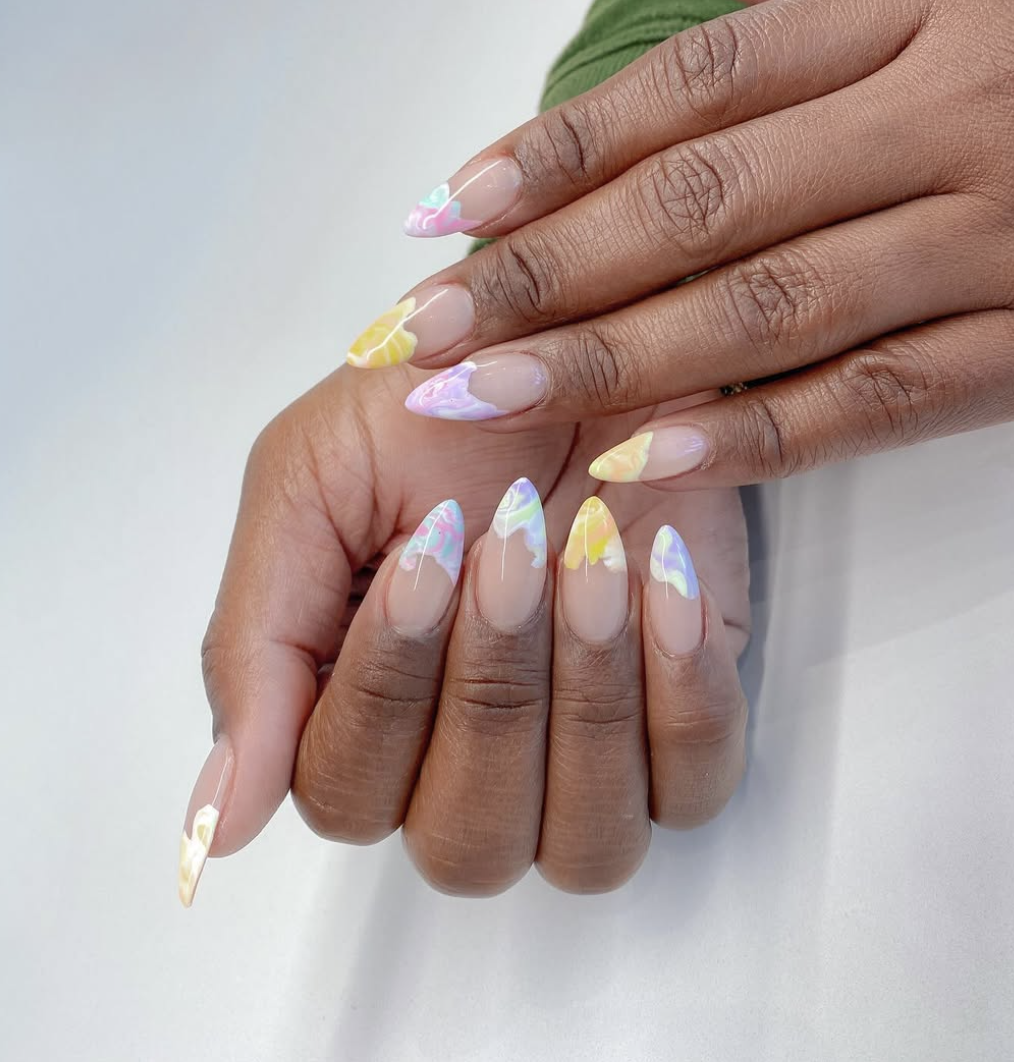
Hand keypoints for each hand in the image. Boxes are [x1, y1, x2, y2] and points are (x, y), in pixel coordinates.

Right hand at [178, 365, 749, 903]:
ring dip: (587, 699)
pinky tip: (658, 578)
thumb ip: (255, 650)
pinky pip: (695, 784)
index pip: (349, 794)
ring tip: (592, 559)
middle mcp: (465, 762)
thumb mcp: (306, 488)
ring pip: (587, 844)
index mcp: (354, 715)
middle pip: (468, 844)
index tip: (427, 545)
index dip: (388, 685)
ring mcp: (583, 752)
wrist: (574, 335)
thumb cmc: (430, 406)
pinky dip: (682, 690)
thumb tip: (218, 827)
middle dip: (491, 691)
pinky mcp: (683, 713)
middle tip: (510, 544)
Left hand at [347, 0, 1013, 487]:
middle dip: (547, 274)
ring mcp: (991, 237)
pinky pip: (878, 398)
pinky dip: (755, 433)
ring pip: (770, 308)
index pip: (694, 87)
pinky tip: (640, 458)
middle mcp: (941, 118)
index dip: (555, 152)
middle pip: (703, 203)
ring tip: (487, 400)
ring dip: (612, 363)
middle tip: (422, 330)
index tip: (440, 213)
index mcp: (910, 14)